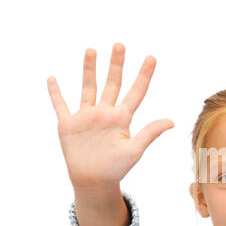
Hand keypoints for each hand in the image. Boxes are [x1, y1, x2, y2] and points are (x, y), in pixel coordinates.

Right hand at [47, 44, 172, 190]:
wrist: (93, 181)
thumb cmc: (116, 168)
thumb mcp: (135, 150)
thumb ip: (150, 133)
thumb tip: (172, 121)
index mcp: (122, 118)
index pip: (136, 92)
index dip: (144, 75)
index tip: (151, 58)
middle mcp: (105, 113)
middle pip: (112, 83)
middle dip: (116, 64)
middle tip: (120, 45)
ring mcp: (86, 117)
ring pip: (88, 88)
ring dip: (89, 70)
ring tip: (92, 50)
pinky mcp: (68, 124)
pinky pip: (60, 105)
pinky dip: (56, 93)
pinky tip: (52, 79)